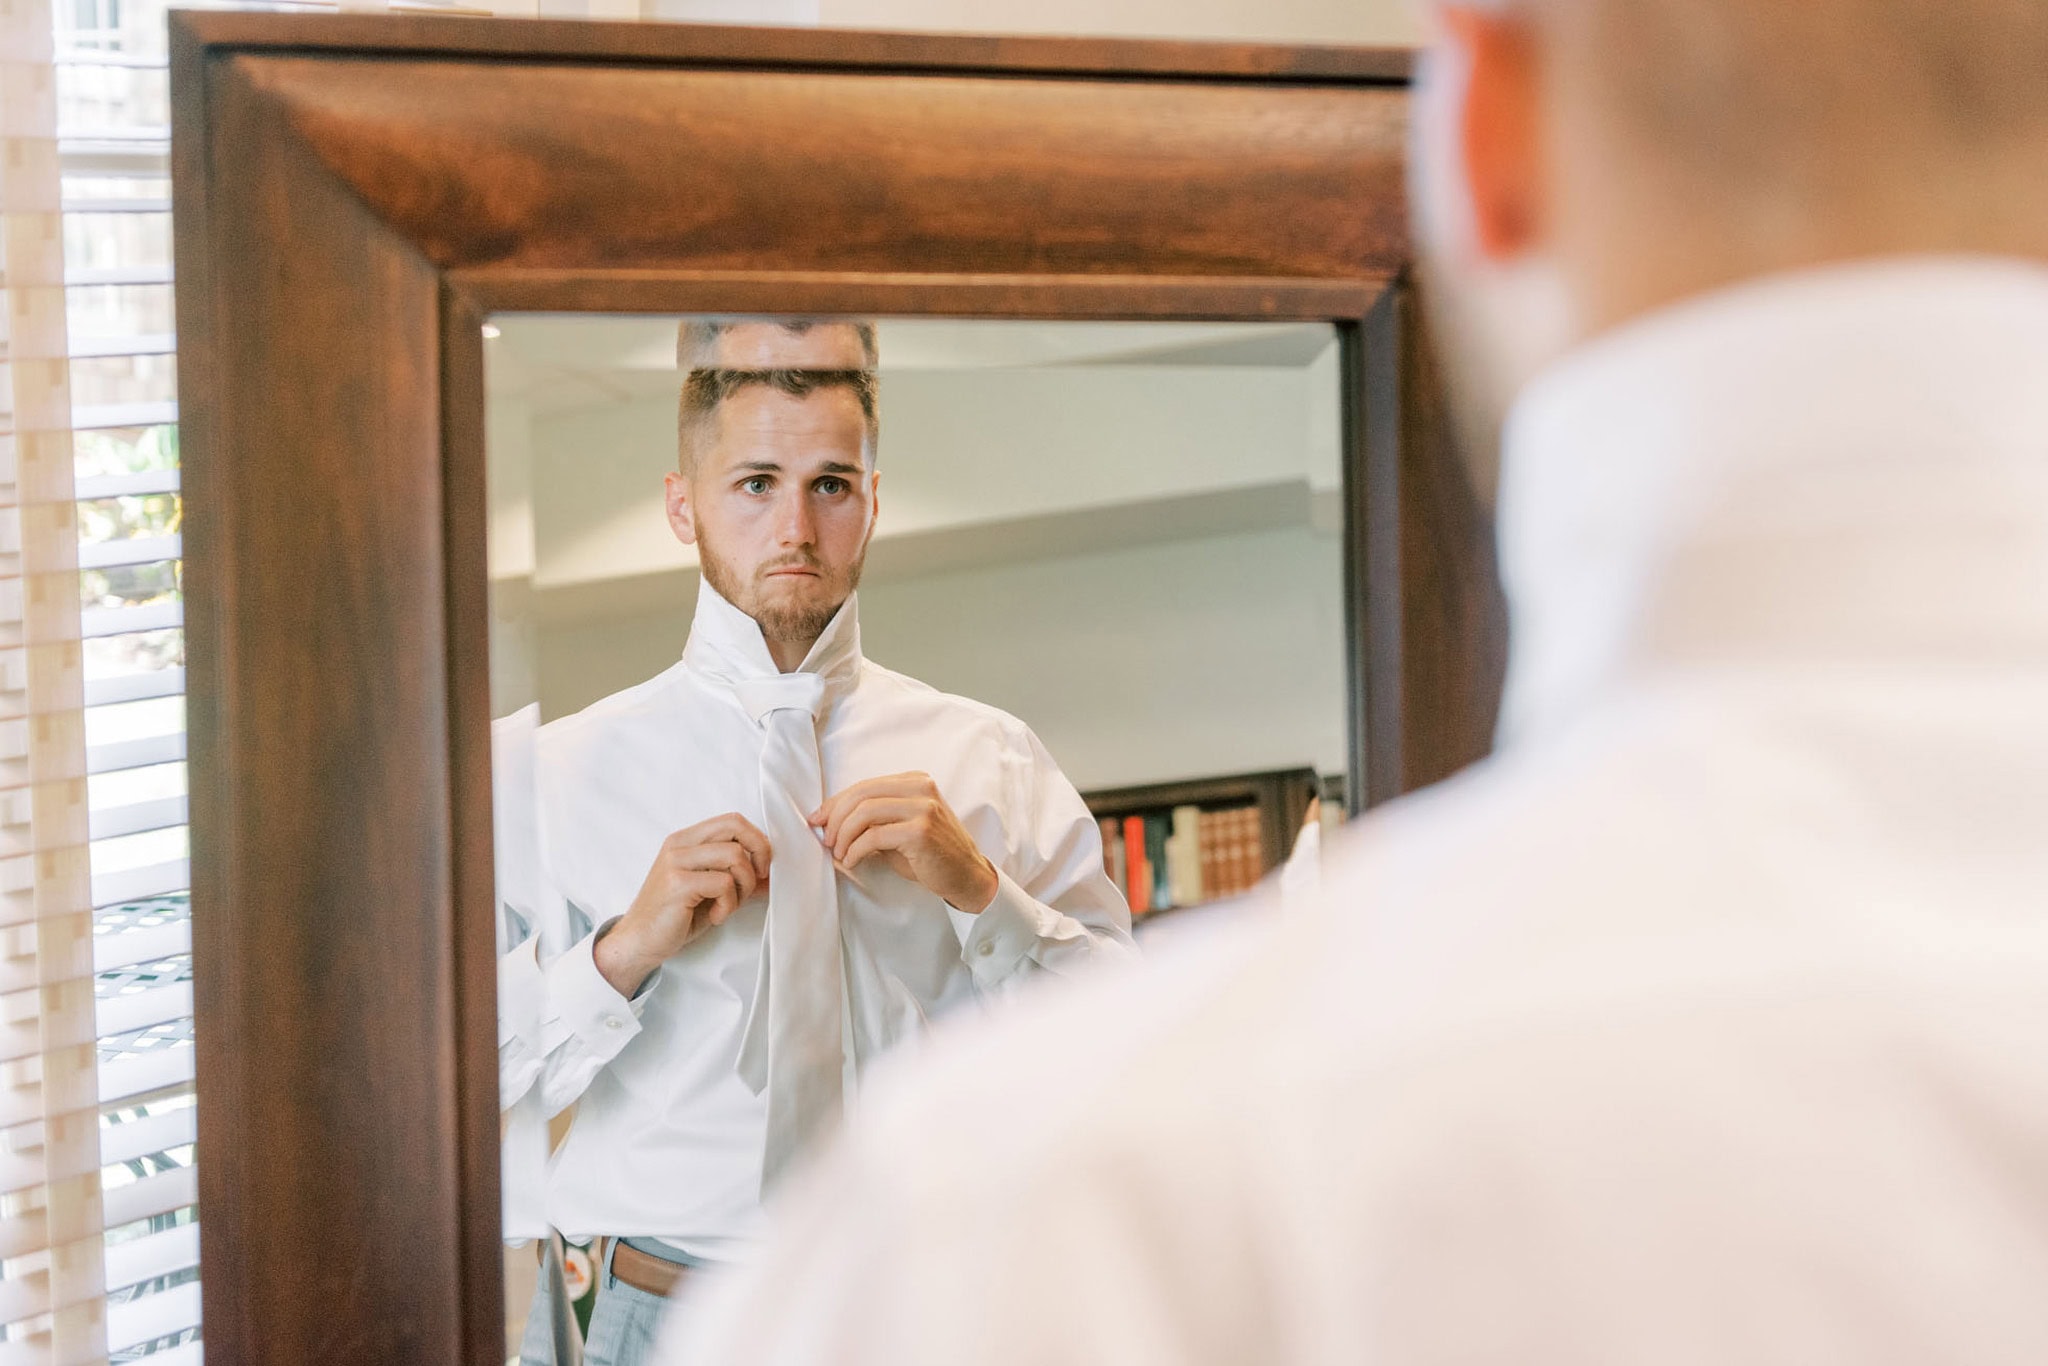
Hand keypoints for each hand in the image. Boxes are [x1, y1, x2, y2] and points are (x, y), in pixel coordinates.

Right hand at [594, 813, 771, 997]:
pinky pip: (724, 884)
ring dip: (743, 885)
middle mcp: (680, 845)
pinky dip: (728, 905)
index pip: (732, 820)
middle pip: (736, 826)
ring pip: (735, 856)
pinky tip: (715, 916)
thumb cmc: (675, 917)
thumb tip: (772, 877)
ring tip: (728, 904)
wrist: (638, 942)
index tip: (762, 868)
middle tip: (757, 881)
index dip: (757, 840)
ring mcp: (676, 862)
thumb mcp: (711, 892)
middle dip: (759, 853)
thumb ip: (738, 878)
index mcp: (687, 840)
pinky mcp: (677, 883)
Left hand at [810, 772, 998, 912]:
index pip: (864, 785)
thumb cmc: (930, 853)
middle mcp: (921, 788)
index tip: (818, 819)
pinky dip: (855, 850)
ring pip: (865, 812)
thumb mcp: (901, 826)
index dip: (835, 802)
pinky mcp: (920, 830)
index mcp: (915, 781)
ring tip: (839, 853)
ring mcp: (923, 807)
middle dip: (835, 817)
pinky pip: (874, 836)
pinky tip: (851, 861)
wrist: (966, 875)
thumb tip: (829, 819)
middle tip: (826, 839)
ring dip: (843, 835)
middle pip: (861, 794)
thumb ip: (874, 817)